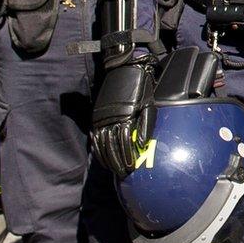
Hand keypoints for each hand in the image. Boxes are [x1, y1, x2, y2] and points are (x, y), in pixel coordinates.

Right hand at [91, 60, 155, 175]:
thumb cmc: (142, 88)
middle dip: (117, 162)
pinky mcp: (97, 114)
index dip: (127, 158)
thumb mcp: (148, 105)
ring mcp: (102, 117)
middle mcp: (111, 118)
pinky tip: (102, 155)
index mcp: (125, 117)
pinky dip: (97, 147)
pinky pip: (95, 135)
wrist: (126, 69)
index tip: (130, 169)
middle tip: (122, 173)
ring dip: (107, 158)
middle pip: (112, 146)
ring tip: (113, 168)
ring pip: (102, 142)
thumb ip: (146, 125)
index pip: (124, 144)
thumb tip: (143, 144)